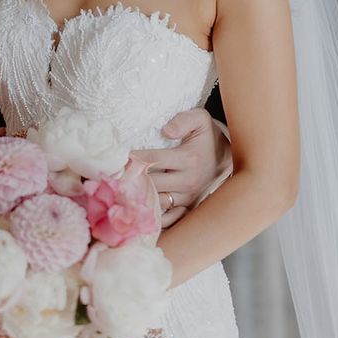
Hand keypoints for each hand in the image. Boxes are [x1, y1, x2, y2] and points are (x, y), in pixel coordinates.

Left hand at [131, 108, 231, 227]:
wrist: (225, 159)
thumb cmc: (207, 138)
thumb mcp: (200, 120)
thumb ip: (184, 120)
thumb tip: (166, 131)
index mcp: (189, 159)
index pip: (154, 160)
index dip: (134, 159)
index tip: (119, 158)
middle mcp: (188, 182)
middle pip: (152, 183)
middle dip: (132, 179)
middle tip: (113, 175)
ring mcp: (187, 198)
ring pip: (157, 202)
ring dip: (139, 197)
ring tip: (121, 190)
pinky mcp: (187, 208)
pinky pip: (168, 218)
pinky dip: (153, 216)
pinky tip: (138, 210)